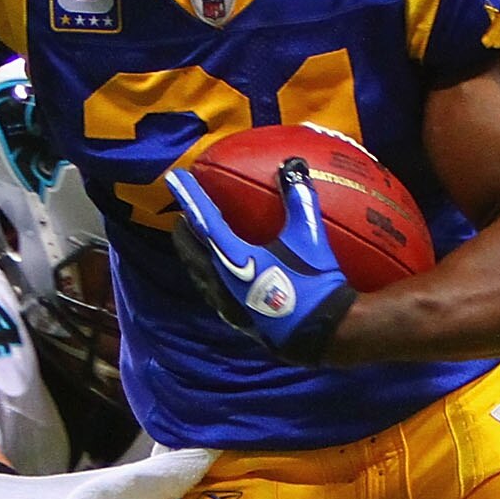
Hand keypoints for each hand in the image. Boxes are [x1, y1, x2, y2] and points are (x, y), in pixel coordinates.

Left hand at [166, 159, 355, 364]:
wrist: (323, 333)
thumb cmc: (314, 284)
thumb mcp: (308, 237)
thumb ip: (299, 199)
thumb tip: (294, 164)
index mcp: (234, 259)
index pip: (204, 222)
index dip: (190, 198)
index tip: (176, 179)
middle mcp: (222, 282)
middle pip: (192, 251)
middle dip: (184, 231)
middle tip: (182, 214)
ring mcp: (228, 304)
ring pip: (199, 275)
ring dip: (193, 255)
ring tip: (194, 242)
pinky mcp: (238, 319)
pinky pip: (212, 291)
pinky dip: (208, 275)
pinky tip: (218, 275)